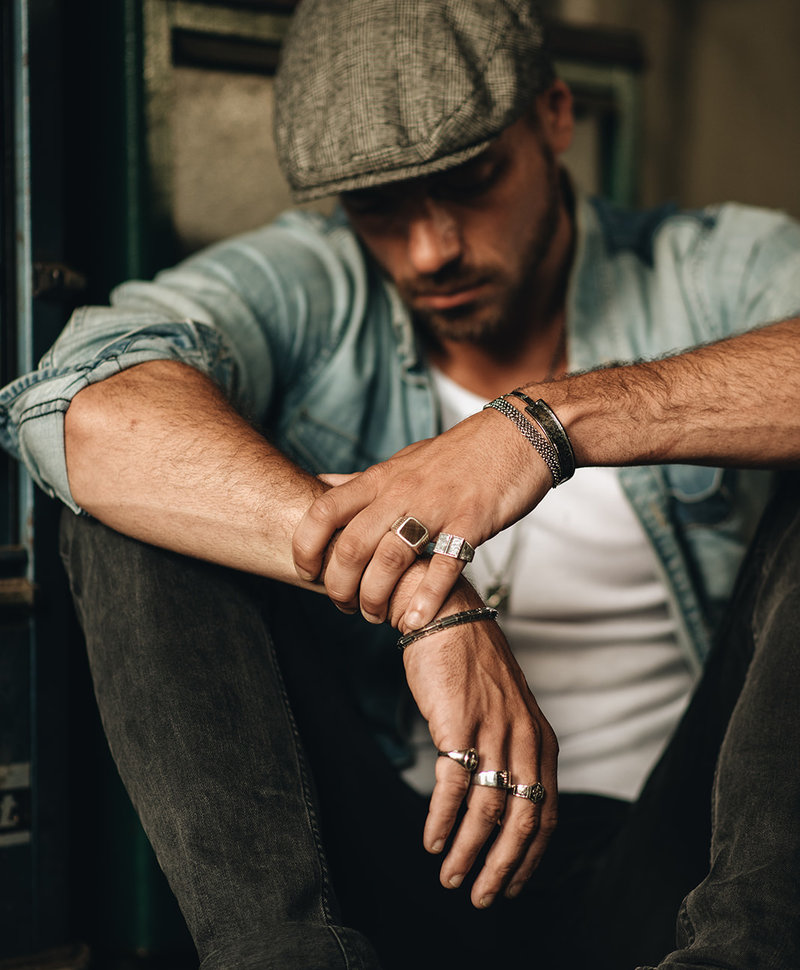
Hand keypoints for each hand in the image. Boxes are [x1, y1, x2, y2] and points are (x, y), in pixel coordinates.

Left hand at [293, 405, 551, 628]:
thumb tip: (321, 484)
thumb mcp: (402, 461)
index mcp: (381, 478)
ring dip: (376, 597)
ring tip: (377, 616)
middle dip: (339, 585)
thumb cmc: (458, 454)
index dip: (306, 546)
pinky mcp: (472, 522)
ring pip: (390, 559)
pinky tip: (416, 620)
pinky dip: (427, 597)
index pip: (324, 511)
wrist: (517, 435)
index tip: (306, 572)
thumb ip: (363, 481)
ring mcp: (437, 507)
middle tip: (343, 605)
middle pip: (352, 544)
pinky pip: (444, 565)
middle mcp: (402, 492)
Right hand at [400, 589, 558, 906]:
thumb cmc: (472, 665)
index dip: (531, 857)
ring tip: (452, 879)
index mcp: (541, 740)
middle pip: (522, 822)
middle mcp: (524, 740)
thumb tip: (503, 801)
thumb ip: (513, 751)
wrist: (446, 617)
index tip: (515, 884)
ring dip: (469, 854)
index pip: (547, 814)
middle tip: (483, 898)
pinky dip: (442, 821)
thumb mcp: (508, 709)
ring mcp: (492, 732)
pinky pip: (452, 787)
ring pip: (488, 812)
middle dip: (503, 869)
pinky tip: (432, 840)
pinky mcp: (457, 725)